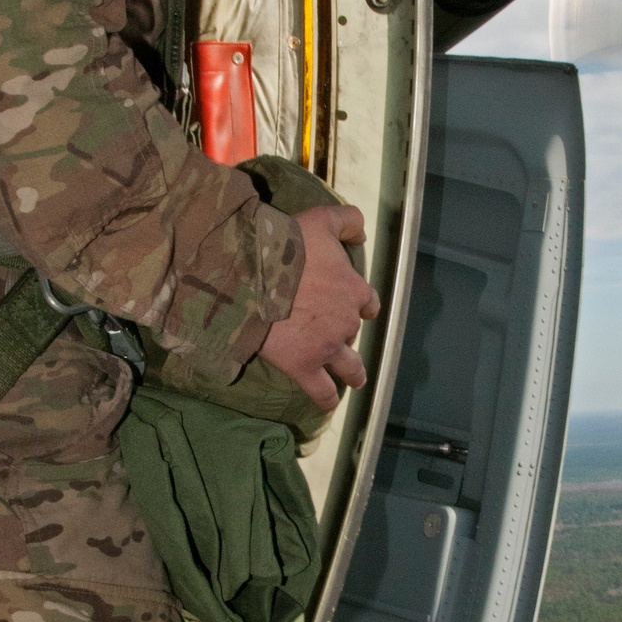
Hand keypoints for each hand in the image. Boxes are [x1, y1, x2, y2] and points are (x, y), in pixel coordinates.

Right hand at [260, 204, 379, 410]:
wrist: (253, 274)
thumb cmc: (287, 244)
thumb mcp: (321, 220)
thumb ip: (347, 222)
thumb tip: (362, 236)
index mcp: (354, 289)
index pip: (367, 301)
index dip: (359, 303)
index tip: (350, 304)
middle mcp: (346, 321)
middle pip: (354, 332)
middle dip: (344, 332)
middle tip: (329, 332)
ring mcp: (327, 347)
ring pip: (350, 367)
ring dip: (353, 373)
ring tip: (353, 379)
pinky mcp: (304, 366)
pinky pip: (323, 391)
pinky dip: (328, 398)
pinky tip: (329, 401)